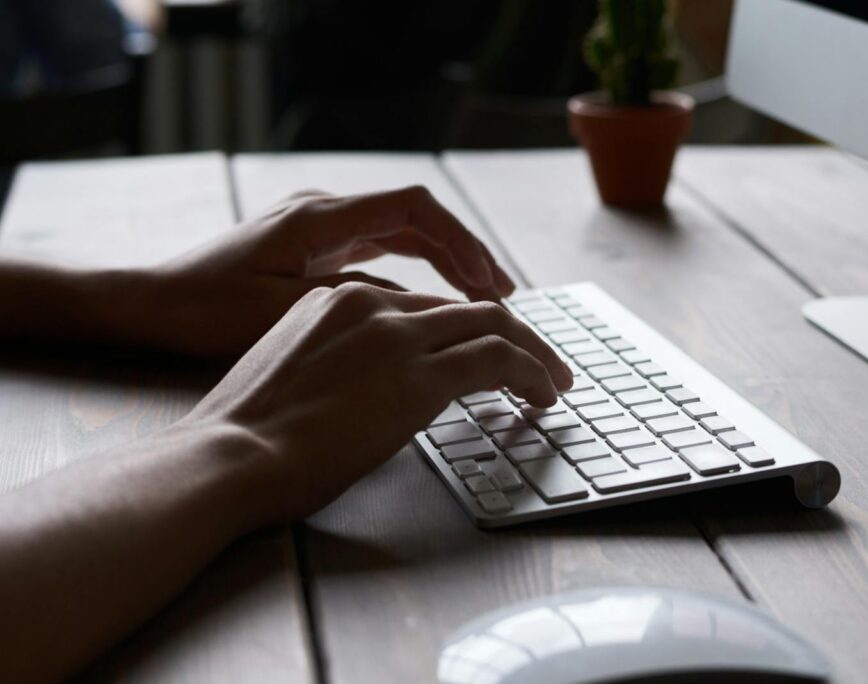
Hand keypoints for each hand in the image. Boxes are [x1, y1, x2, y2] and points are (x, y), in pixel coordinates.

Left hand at [131, 186, 515, 355]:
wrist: (148, 304)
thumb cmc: (206, 310)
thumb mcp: (286, 312)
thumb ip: (359, 305)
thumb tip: (428, 312)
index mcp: (320, 217)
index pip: (415, 209)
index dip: (462, 242)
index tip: (491, 283)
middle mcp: (324, 212)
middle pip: (417, 220)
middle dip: (465, 255)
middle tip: (504, 296)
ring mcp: (319, 228)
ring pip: (402, 237)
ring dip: (444, 265)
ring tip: (483, 300)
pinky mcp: (313, 250)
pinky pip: (380, 253)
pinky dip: (414, 276)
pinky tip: (433, 307)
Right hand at [183, 283, 573, 524]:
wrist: (228, 455)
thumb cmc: (246, 435)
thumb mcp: (292, 376)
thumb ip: (337, 364)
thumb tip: (373, 390)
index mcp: (334, 299)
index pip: (421, 307)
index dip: (461, 331)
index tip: (484, 354)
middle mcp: (369, 303)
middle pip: (464, 309)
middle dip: (512, 335)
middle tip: (541, 364)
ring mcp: (396, 333)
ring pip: (492, 325)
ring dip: (532, 352)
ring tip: (553, 381)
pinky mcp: (419, 372)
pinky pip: (497, 359)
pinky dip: (531, 371)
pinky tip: (543, 394)